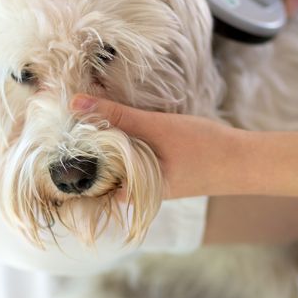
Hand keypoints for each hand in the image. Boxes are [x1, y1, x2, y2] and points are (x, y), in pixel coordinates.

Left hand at [70, 95, 236, 198]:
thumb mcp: (156, 127)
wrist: (244, 160)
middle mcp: (137, 193)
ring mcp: (148, 182)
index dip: (69, 166)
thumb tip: (76, 103)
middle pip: (98, 174)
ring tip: (79, 122)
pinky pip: (129, 158)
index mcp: (133, 193)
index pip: (87, 185)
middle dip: (82, 152)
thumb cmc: (203, 148)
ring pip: (114, 164)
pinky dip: (120, 143)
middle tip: (60, 127)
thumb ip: (117, 116)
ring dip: (101, 145)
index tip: (52, 145)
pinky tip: (112, 124)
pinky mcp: (158, 170)